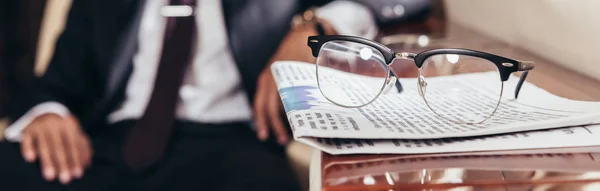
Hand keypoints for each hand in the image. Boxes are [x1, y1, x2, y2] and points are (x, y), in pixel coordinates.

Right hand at [21, 114, 91, 184]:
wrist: (42, 108)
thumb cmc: (62, 125)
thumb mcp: (74, 130)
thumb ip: (82, 145)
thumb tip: (87, 164)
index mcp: (70, 125)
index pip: (74, 144)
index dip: (76, 159)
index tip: (78, 173)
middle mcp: (55, 124)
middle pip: (60, 146)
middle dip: (63, 163)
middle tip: (66, 178)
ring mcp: (40, 126)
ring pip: (44, 145)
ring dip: (47, 161)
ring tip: (50, 176)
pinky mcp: (27, 128)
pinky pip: (27, 139)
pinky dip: (28, 148)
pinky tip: (31, 158)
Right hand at [254, 24, 318, 144]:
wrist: (301, 33)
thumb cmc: (310, 49)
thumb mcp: (318, 64)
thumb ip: (325, 82)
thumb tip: (336, 103)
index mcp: (282, 74)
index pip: (278, 102)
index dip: (282, 120)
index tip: (292, 132)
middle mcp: (271, 76)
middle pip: (266, 106)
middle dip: (272, 124)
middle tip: (282, 140)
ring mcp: (267, 76)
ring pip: (260, 103)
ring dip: (264, 120)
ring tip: (268, 136)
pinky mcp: (267, 78)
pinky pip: (261, 98)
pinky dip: (263, 111)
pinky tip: (267, 124)